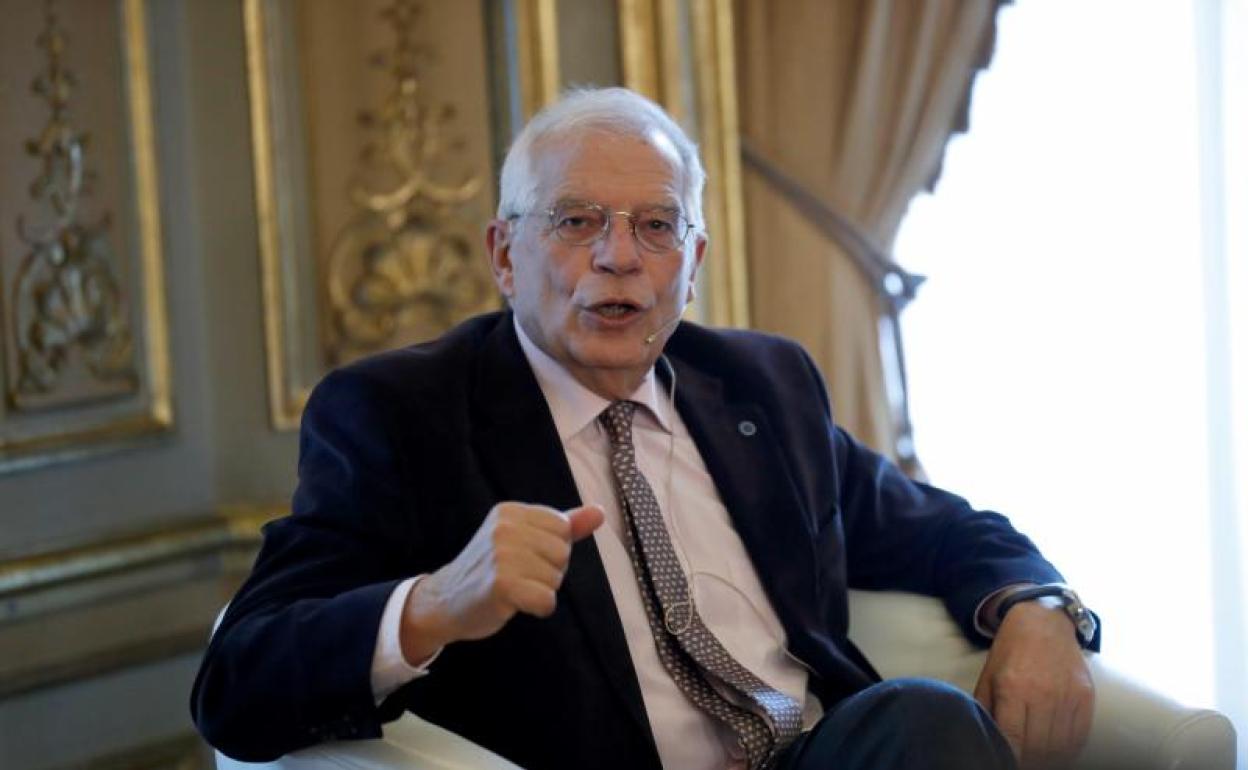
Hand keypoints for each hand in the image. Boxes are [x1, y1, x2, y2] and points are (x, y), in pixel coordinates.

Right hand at [399, 502, 604, 662]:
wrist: (444, 601)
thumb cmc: (489, 570)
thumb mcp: (523, 538)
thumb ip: (564, 525)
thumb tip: (599, 512)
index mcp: (510, 511)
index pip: (562, 528)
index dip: (552, 550)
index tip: (524, 558)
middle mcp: (504, 528)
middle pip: (563, 553)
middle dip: (549, 571)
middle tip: (518, 577)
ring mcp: (501, 555)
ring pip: (556, 577)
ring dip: (541, 590)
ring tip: (514, 589)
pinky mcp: (501, 585)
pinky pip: (547, 599)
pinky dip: (539, 608)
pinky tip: (518, 604)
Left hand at [973, 601, 1094, 768]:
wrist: (1043, 621)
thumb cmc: (1010, 651)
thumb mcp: (988, 676)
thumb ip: (986, 708)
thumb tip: (986, 738)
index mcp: (1012, 688)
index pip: (1013, 739)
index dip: (1010, 758)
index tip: (1007, 762)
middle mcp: (1042, 694)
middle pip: (1038, 747)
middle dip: (1029, 761)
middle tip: (1023, 762)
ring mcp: (1067, 695)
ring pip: (1060, 745)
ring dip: (1049, 759)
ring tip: (1038, 759)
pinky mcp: (1086, 696)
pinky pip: (1080, 736)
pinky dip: (1070, 751)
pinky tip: (1058, 753)